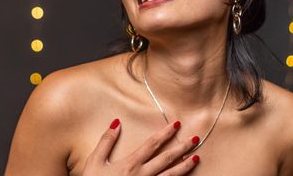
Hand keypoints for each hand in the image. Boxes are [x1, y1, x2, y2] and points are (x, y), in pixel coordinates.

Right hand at [82, 119, 199, 175]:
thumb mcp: (95, 161)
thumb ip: (106, 141)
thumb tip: (116, 122)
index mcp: (131, 164)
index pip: (152, 144)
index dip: (165, 133)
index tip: (176, 124)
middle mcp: (143, 175)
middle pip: (167, 159)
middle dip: (182, 148)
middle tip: (196, 139)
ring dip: (185, 166)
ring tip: (196, 157)